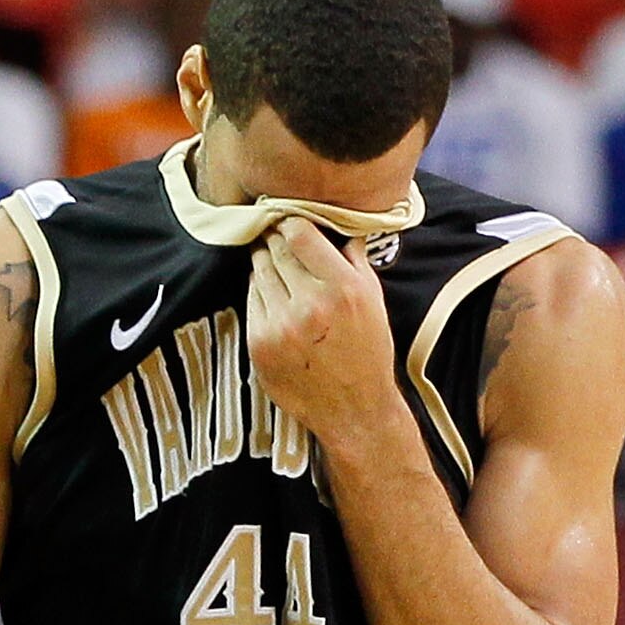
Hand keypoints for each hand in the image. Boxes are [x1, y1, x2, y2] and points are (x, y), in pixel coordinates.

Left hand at [245, 218, 398, 444]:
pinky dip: (258, 290)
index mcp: (343, 288)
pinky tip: (270, 290)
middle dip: (273, 237)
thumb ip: (353, 258)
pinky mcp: (259, 342)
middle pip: (275, 250)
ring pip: (259, 272)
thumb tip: (338, 223)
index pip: (299, 233)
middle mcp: (309, 304)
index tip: (287, 217)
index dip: (289, 221)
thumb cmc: (368, 350)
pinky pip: (251, 300)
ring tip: (270, 256)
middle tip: (272, 229)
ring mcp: (280, 324)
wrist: (353, 407)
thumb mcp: (373, 299)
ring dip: (262, 260)